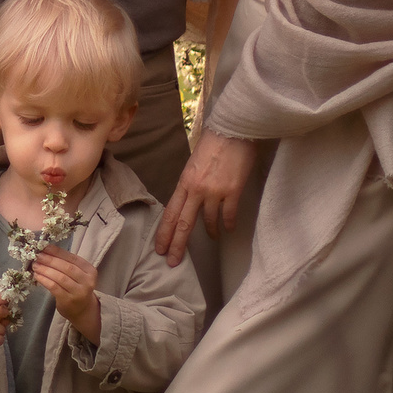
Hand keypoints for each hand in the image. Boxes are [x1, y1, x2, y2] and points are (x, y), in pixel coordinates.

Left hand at [33, 247, 101, 343]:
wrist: (82, 310)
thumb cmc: (76, 288)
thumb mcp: (77, 275)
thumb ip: (66, 263)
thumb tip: (46, 251)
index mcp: (90, 271)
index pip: (73, 258)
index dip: (58, 252)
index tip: (45, 247)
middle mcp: (87, 281)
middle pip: (67, 267)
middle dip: (50, 260)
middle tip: (37, 256)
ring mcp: (78, 292)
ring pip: (60, 277)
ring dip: (45, 269)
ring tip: (35, 265)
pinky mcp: (68, 300)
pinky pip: (54, 287)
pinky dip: (44, 280)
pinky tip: (37, 275)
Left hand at [154, 130, 257, 267]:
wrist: (232, 131)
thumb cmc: (213, 144)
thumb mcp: (194, 163)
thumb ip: (191, 183)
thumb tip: (190, 199)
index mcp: (184, 182)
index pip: (170, 213)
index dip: (164, 232)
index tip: (159, 248)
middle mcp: (197, 190)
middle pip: (184, 223)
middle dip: (177, 244)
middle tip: (172, 261)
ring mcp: (215, 192)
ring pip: (208, 221)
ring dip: (210, 232)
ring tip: (212, 238)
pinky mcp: (233, 191)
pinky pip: (229, 215)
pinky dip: (228, 224)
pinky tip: (229, 229)